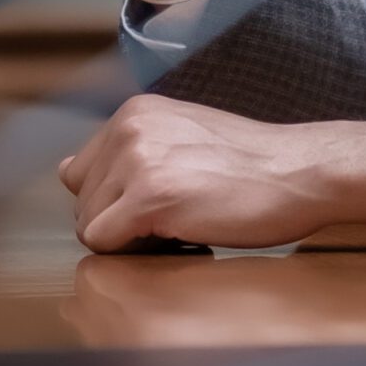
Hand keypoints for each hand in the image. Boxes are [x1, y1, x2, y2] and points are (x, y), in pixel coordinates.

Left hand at [58, 95, 365, 254]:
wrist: (301, 172)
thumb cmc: (251, 165)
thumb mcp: (181, 136)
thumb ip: (127, 150)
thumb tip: (64, 170)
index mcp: (135, 113)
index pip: (81, 174)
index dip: (115, 200)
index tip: (159, 202)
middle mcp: (128, 128)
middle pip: (82, 203)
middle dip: (119, 221)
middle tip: (176, 215)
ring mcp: (138, 159)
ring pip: (89, 226)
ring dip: (128, 238)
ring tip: (181, 222)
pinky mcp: (149, 195)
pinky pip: (103, 244)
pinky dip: (134, 252)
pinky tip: (179, 234)